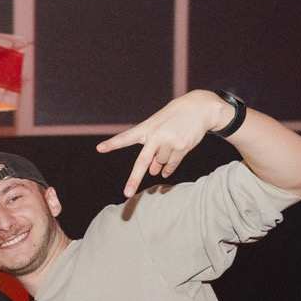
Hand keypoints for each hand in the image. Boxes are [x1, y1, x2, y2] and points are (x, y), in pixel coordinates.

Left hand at [96, 90, 228, 197]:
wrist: (200, 107)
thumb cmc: (174, 116)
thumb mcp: (159, 124)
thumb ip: (152, 147)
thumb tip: (153, 171)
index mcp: (147, 127)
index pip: (126, 137)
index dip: (113, 143)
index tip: (100, 148)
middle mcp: (157, 135)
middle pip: (143, 161)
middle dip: (134, 179)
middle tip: (127, 193)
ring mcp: (170, 142)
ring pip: (160, 163)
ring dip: (159, 163)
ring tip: (166, 147)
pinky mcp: (182, 147)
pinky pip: (171, 165)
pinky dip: (167, 169)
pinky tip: (164, 172)